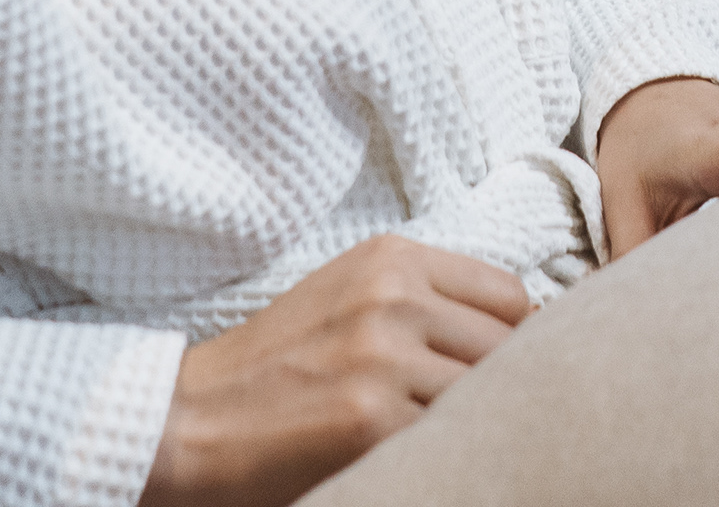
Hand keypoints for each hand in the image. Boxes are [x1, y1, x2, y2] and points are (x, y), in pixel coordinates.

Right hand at [143, 236, 529, 506]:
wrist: (189, 422)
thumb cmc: (274, 366)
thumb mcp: (350, 299)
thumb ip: (427, 300)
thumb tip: (529, 327)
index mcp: (391, 259)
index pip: (510, 296)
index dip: (517, 342)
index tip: (504, 373)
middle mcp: (393, 297)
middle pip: (508, 348)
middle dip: (502, 387)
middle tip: (480, 417)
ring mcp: (383, 357)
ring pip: (485, 397)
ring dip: (473, 425)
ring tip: (446, 439)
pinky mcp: (371, 420)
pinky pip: (448, 440)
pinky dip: (445, 455)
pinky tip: (418, 458)